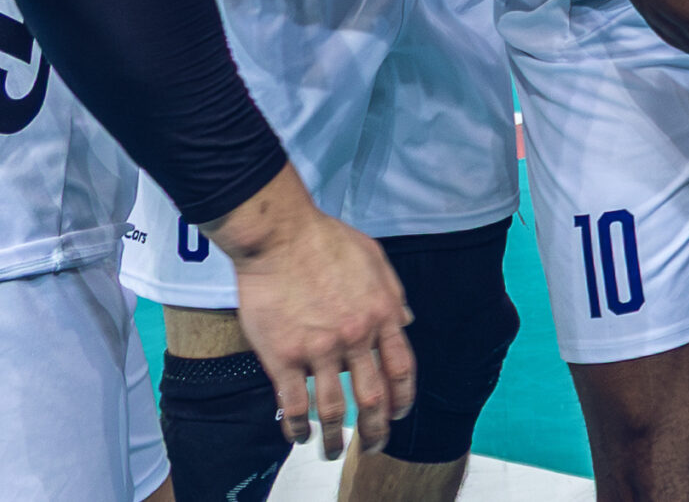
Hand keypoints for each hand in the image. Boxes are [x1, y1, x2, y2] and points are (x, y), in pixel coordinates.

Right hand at [215, 168, 415, 458]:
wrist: (280, 236)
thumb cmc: (326, 241)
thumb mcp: (376, 260)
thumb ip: (394, 295)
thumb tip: (407, 323)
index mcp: (382, 314)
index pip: (402, 369)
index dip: (404, 398)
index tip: (399, 414)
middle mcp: (355, 337)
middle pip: (374, 397)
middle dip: (377, 429)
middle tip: (374, 446)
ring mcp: (319, 350)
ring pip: (335, 410)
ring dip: (336, 439)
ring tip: (332, 453)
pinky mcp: (283, 358)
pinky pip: (294, 405)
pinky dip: (298, 428)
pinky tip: (299, 438)